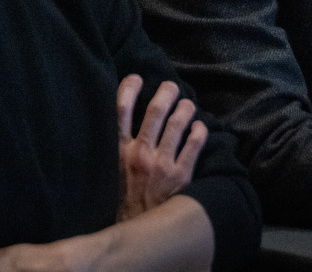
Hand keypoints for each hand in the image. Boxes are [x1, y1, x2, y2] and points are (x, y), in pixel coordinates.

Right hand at [117, 75, 207, 221]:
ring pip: (178, 123)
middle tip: (172, 86)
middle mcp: (140, 153)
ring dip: (185, 108)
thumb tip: (121, 126)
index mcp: (119, 152)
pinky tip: (201, 128)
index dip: (128, 89)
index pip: (120, 112)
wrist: (138, 232)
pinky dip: (200, 131)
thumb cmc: (125, 201)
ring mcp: (162, 163)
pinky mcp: (182, 174)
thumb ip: (117, 151)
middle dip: (166, 93)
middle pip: (155, 111)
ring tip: (188, 104)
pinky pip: (195, 145)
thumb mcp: (111, 174)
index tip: (136, 77)